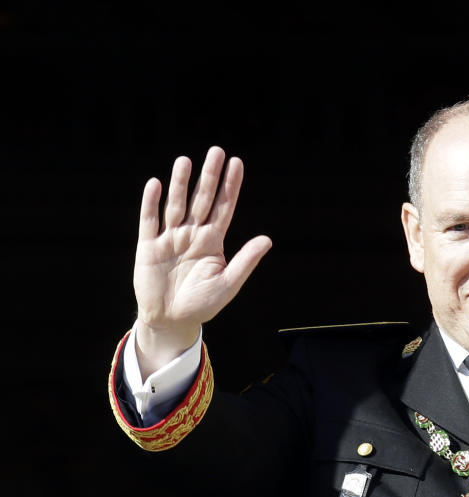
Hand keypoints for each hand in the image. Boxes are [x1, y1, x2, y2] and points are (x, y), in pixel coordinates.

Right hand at [133, 147, 271, 375]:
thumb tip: (267, 239)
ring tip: (185, 161)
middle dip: (209, 176)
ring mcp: (170, 238)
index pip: (224, 207)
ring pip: (176, 205)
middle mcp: (192, 234)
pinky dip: (151, 203)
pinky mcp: (148, 246)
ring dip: (181, 184)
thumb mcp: (228, 283)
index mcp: (213, 241)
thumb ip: (246, 260)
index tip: (237, 163)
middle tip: (216, 151)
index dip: (230, 186)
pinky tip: (156, 184)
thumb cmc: (202, 303)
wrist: (172, 320)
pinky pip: (149, 220)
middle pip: (202, 199)